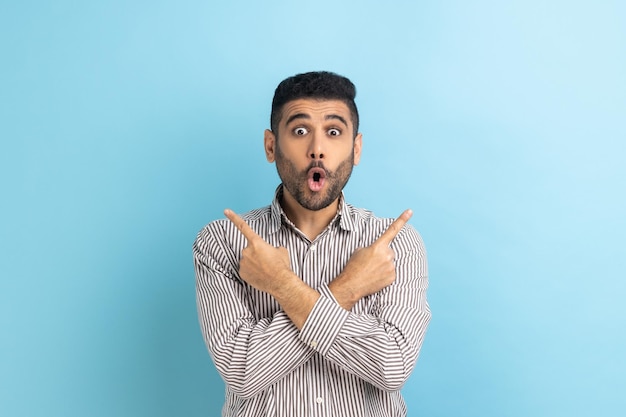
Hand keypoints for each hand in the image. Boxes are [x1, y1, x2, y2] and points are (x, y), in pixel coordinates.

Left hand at [224, 209, 319, 328]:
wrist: (280, 282)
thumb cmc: (282, 265)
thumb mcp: (281, 250)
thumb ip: (271, 247)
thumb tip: (271, 251)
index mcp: (256, 242)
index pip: (243, 227)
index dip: (234, 218)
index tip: (225, 211)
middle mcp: (247, 251)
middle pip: (249, 249)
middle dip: (256, 253)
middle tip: (267, 261)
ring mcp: (243, 262)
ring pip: (247, 260)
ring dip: (254, 263)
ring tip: (265, 269)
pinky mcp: (242, 273)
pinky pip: (245, 270)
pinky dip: (251, 272)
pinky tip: (260, 275)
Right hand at [329, 209, 412, 309]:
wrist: (352, 285)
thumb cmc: (354, 266)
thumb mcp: (359, 250)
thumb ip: (373, 247)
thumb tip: (379, 251)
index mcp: (378, 246)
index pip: (392, 230)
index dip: (402, 219)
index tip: (410, 211)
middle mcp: (387, 255)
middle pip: (389, 251)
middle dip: (382, 254)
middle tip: (370, 262)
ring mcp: (391, 267)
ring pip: (390, 262)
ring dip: (383, 264)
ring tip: (371, 270)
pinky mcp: (392, 277)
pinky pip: (391, 272)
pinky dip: (385, 273)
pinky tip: (376, 277)